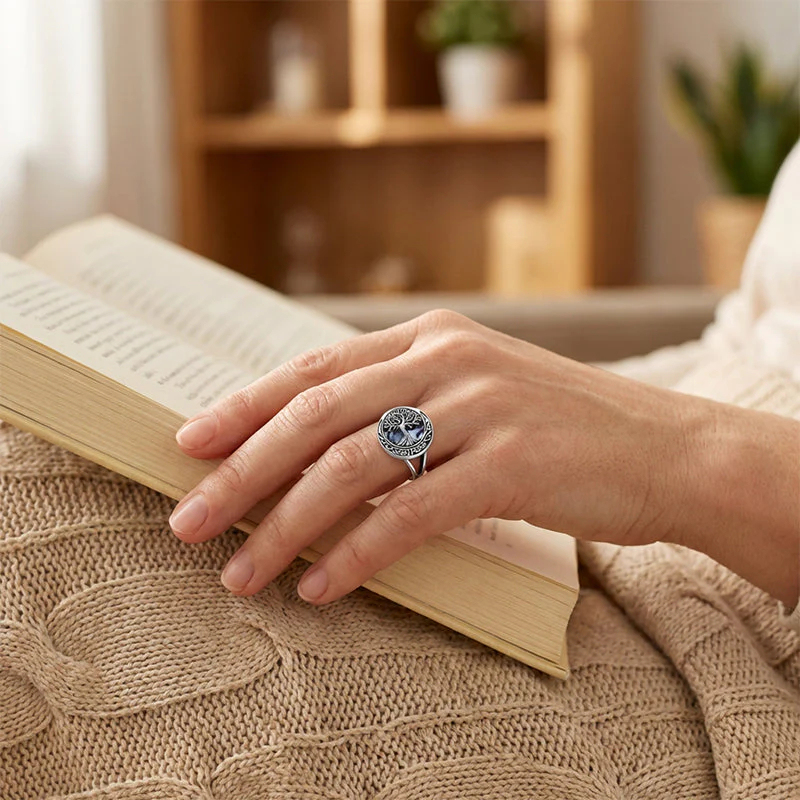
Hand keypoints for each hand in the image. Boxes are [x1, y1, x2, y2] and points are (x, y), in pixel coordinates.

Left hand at [168, 310, 703, 604]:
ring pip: (352, 467)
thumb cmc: (558, 427)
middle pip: (316, 415)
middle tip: (188, 521)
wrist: (662, 448)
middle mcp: (446, 361)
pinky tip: (321, 586)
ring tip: (243, 572)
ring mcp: (480, 408)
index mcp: (430, 337)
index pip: (315, 368)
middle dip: (241, 472)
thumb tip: (318, 449)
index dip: (245, 406)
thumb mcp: (475, 392)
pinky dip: (356, 554)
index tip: (189, 444)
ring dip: (285, 525)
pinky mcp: (511, 463)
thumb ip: (404, 404)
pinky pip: (410, 514)